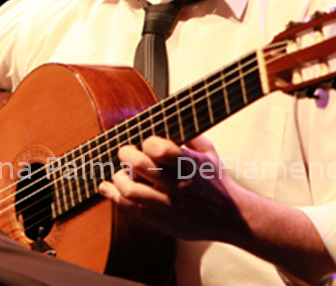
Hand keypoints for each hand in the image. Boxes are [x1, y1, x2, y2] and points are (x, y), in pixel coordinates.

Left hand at [98, 135, 246, 242]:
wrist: (229, 218)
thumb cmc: (217, 181)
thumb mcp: (209, 153)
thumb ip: (189, 135)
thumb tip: (170, 116)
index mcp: (190, 165)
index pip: (160, 149)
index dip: (149, 142)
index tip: (148, 142)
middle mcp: (177, 185)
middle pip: (140, 165)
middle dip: (127, 153)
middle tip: (126, 152)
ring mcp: (167, 205)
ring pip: (130, 190)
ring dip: (119, 178)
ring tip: (122, 173)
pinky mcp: (160, 220)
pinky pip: (130, 209)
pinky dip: (113, 196)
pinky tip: (106, 187)